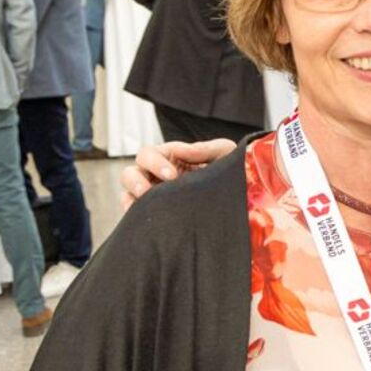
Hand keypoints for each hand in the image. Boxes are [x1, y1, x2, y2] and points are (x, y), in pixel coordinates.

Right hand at [119, 139, 236, 209]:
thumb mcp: (223, 154)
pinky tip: (143, 222)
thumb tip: (181, 150)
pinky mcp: (155, 214)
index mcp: (169, 158)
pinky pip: (135, 215)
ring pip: (128, 193)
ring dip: (131, 198)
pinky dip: (134, 215)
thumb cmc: (230, 170)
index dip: (156, 163)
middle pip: (131, 172)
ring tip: (141, 205)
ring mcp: (153, 196)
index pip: (149, 154)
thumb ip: (205, 149)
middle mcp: (156, 176)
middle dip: (137, 180)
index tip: (172, 176)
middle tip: (149, 191)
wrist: (242, 197)